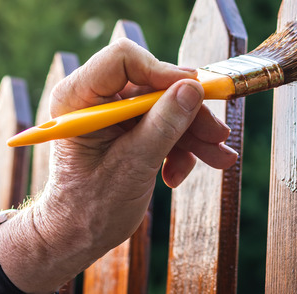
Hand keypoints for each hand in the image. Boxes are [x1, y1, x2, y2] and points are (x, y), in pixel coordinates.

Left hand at [0, 39, 236, 291]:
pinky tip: (178, 174)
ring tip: (218, 159)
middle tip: (218, 135)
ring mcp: (111, 112)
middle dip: (188, 112)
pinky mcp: (126, 127)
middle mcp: (94, 97)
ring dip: (192, 134)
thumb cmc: (90, 206)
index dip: (162, 72)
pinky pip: (162, 123)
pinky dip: (178, 147)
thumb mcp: (134, 165)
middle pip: (153, 85)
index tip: (195, 91)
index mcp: (78, 97)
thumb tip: (193, 88)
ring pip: (164, 105)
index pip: (123, 59)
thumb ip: (164, 125)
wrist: (77, 236)